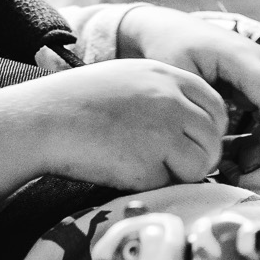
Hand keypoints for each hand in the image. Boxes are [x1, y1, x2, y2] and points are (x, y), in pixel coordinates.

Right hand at [0, 59, 227, 198]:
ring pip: (202, 163)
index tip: (193, 142)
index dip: (209, 128)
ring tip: (147, 167)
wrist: (43, 119)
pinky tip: (130, 173)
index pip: (215, 105)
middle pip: (213, 136)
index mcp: (166, 75)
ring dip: (182, 172)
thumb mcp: (126, 79)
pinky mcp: (150, 164)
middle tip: (172, 164)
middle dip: (201, 154)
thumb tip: (189, 123)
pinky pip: (174, 183)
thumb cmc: (76, 101)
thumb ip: (162, 94)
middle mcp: (172, 100)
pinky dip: (159, 185)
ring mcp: (164, 131)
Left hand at [119, 6, 259, 170]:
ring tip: (246, 161)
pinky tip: (245, 148)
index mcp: (240, 56)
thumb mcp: (179, 77)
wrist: (167, 30)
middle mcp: (259, 58)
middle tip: (256, 168)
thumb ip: (201, 105)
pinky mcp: (256, 77)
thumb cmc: (168, 50)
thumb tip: (220, 139)